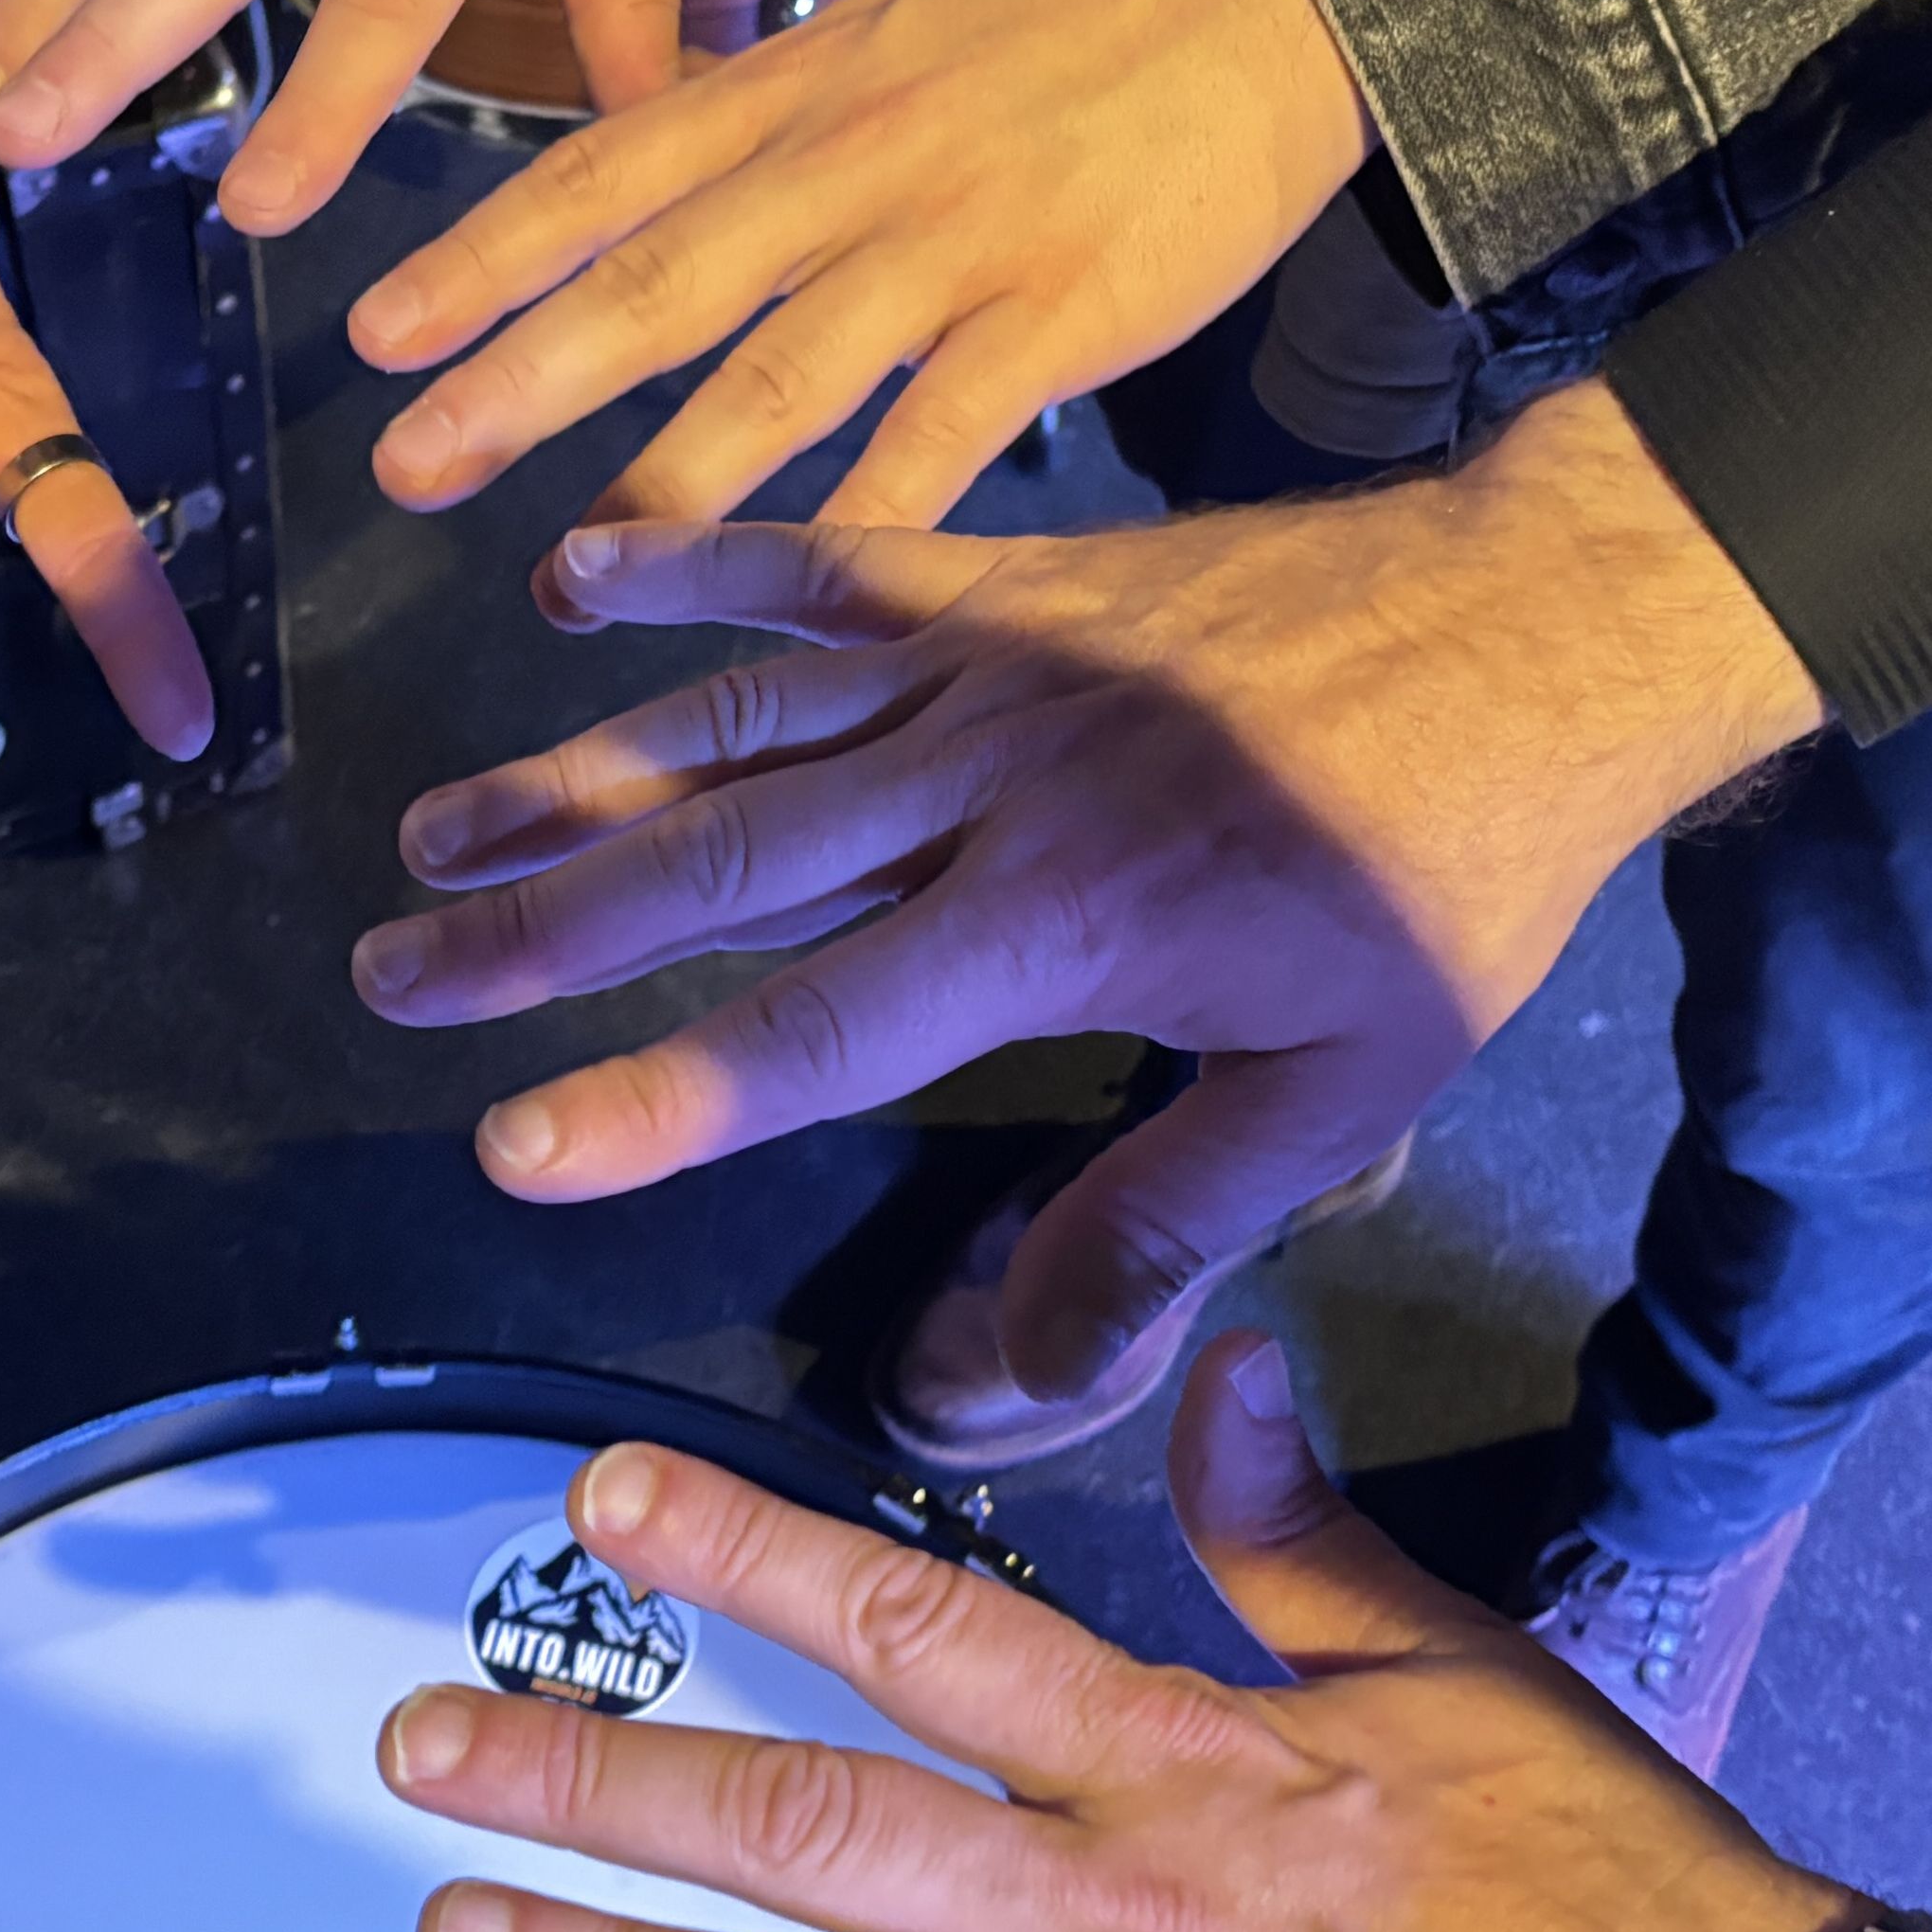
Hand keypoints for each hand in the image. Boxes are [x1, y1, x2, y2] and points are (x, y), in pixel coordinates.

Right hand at [349, 387, 1821, 1402]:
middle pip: (716, 858)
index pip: (816, 1023)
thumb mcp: (1345, 1089)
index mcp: (1060, 915)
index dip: (654, 1094)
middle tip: (389, 978)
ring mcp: (980, 657)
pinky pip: (821, 560)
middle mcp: (982, 777)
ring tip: (427, 834)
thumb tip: (1017, 1372)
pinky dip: (694, 559)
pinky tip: (573, 576)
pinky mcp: (1001, 573)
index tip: (512, 1147)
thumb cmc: (1447, 871)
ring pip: (732, 717)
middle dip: (537, 929)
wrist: (1543, 620)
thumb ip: (1165, 1220)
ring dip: (567, 775)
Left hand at [355, 0, 1367, 531]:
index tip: (378, 332)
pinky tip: (790, 608)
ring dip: (663, 491)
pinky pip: (941, 442)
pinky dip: (865, 528)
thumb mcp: (882, 31)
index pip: (604, 175)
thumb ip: (752, 115)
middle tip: (405, 463)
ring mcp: (952, 244)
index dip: (483, 257)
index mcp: (794, 92)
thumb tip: (620, 168)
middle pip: (656, 282)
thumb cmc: (1066, 22)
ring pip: (779, 377)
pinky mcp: (1060, 315)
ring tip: (563, 581)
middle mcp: (849, 165)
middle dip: (517, 380)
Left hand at [373, 1338, 1870, 1931]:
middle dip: (603, 1775)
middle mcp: (1111, 1920)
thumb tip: (1225, 1370)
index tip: (604, 1505)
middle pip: (811, 1823)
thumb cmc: (1624, 1908)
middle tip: (428, 1748)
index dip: (747, 1553)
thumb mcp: (1472, 1679)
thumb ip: (1306, 1537)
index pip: (921, 1627)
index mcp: (1182, 1764)